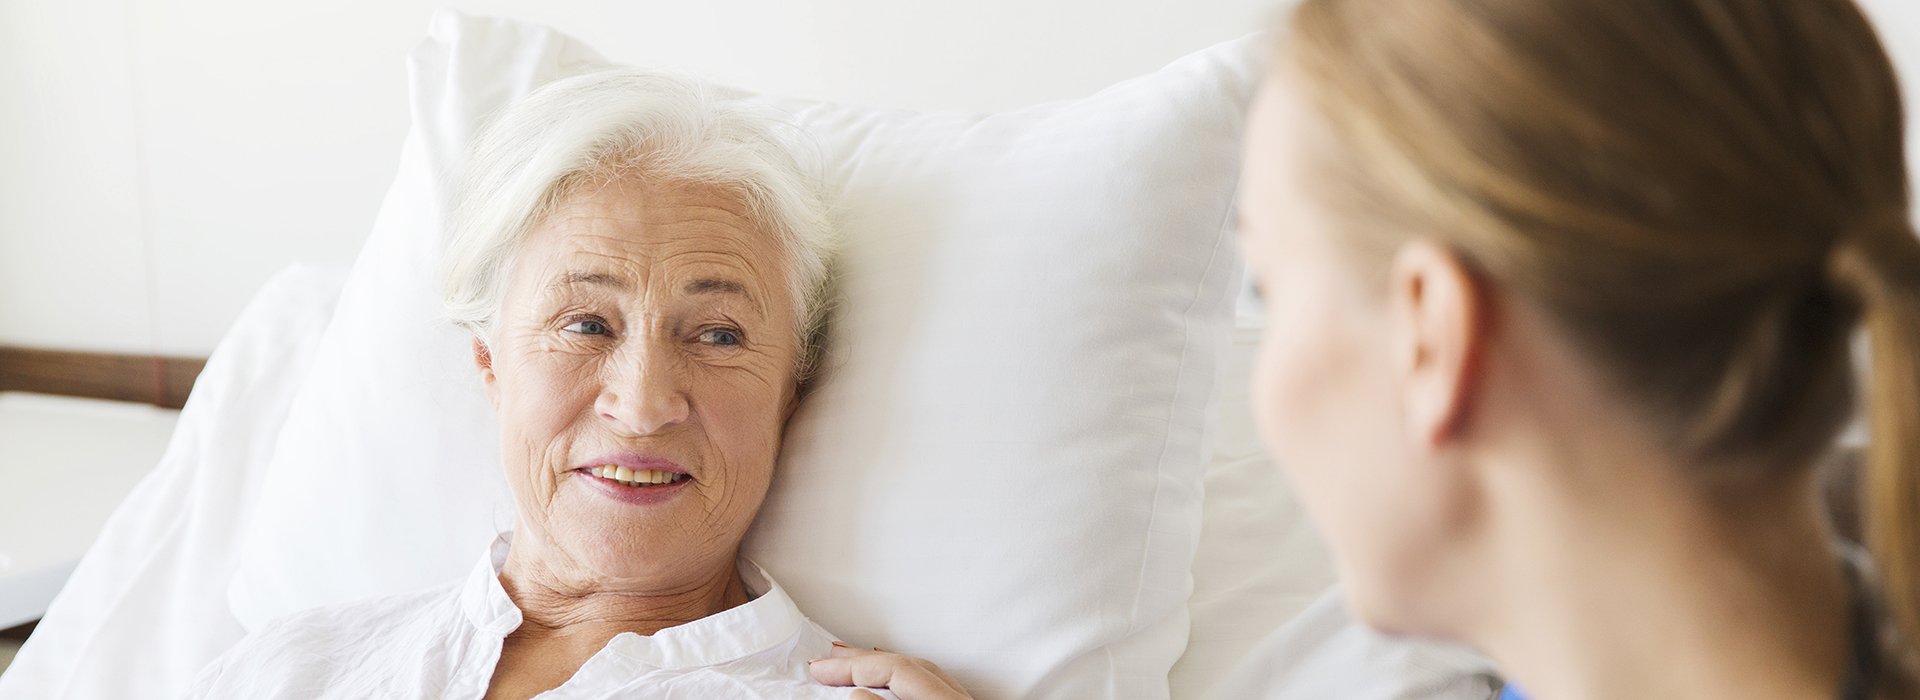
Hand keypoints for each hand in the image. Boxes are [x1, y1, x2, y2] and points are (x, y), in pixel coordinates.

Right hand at [808, 642, 973, 699]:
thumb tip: (857, 694)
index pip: (896, 668)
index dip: (854, 667)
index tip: (821, 670)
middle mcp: (958, 697)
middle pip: (906, 663)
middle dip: (860, 660)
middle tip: (824, 662)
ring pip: (917, 671)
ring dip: (878, 665)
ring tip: (847, 662)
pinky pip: (925, 684)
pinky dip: (897, 678)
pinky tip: (882, 682)